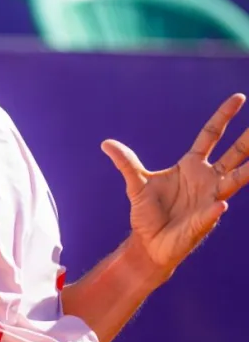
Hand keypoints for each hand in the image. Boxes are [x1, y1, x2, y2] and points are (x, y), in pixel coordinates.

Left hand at [102, 93, 248, 276]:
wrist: (148, 243)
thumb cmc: (148, 213)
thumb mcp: (136, 184)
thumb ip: (126, 163)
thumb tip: (106, 143)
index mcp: (191, 166)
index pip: (211, 136)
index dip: (224, 117)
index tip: (239, 99)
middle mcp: (206, 179)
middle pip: (234, 154)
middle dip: (248, 141)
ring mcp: (209, 199)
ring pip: (235, 181)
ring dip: (248, 172)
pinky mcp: (203, 221)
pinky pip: (212, 213)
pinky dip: (215, 209)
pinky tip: (221, 204)